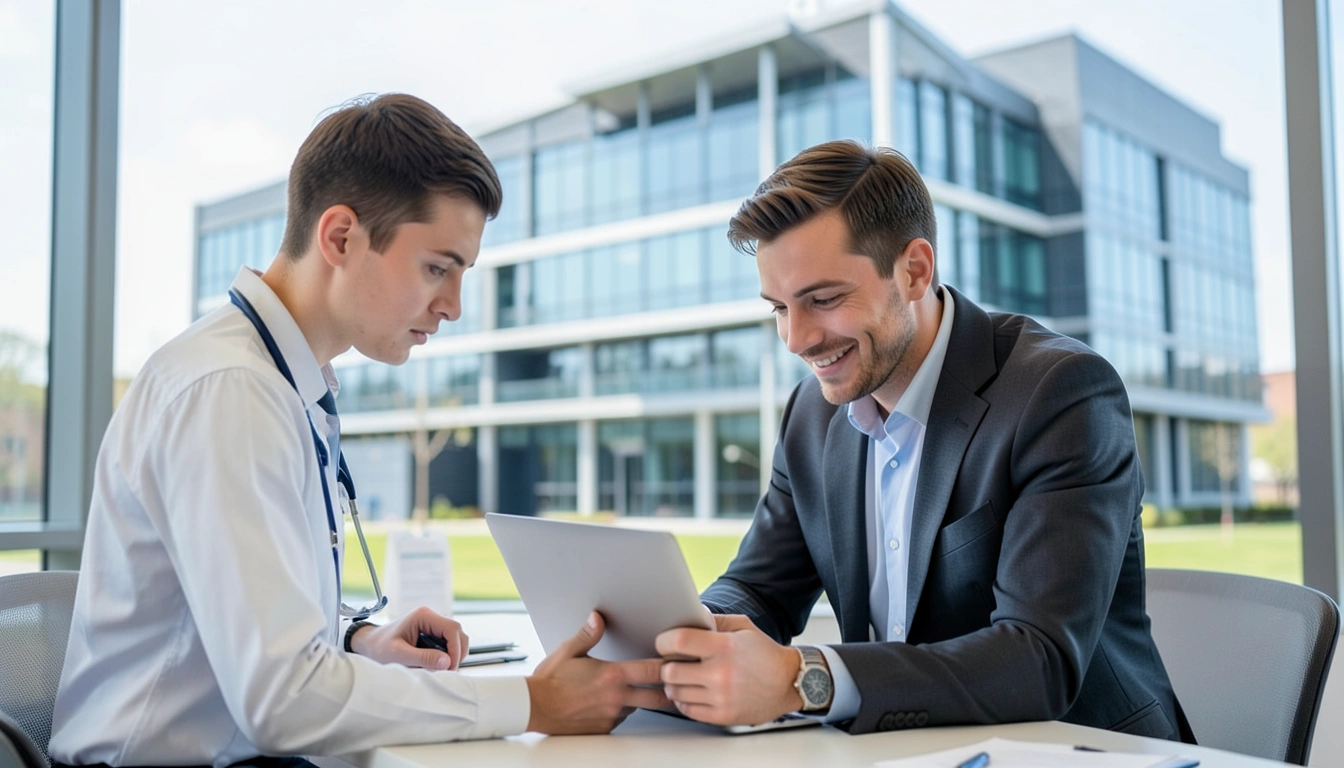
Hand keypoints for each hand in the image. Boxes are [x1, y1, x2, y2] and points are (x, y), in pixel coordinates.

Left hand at [349, 606, 467, 670]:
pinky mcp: (432, 634)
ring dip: (454, 654)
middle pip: (457, 632)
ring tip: (443, 670)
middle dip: (457, 653)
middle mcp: (431, 617)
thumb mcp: (398, 655)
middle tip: (449, 672)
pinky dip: (448, 655)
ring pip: (456, 638)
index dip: (455, 648)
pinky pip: (448, 643)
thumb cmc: (379, 647)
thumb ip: (423, 658)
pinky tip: (438, 665)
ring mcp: (433, 625)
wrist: (369, 645)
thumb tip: (447, 662)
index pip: (452, 628)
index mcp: (424, 615)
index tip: (451, 667)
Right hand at [525, 611, 669, 734]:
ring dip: (639, 699)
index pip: (653, 671)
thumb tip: (598, 617)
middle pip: (657, 697)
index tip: (679, 661)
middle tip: (675, 683)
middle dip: (669, 690)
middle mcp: (617, 697)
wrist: (534, 707)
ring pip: (637, 706)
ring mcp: (612, 714)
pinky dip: (620, 709)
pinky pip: (620, 717)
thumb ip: (589, 634)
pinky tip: (608, 701)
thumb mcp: (570, 650)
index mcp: (613, 675)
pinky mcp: (604, 727)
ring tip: (632, 688)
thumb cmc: (550, 680)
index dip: (670, 666)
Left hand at [656, 614, 801, 725]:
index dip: (664, 642)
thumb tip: (690, 615)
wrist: (790, 683)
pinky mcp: (723, 716)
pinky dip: (684, 702)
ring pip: (675, 693)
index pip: (678, 642)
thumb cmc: (765, 654)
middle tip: (672, 663)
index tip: (664, 643)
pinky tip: (693, 692)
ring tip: (683, 678)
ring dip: (673, 685)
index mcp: (725, 647)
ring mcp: (721, 697)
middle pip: (670, 672)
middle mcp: (721, 673)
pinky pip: (687, 711)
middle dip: (666, 666)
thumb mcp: (743, 628)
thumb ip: (714, 621)